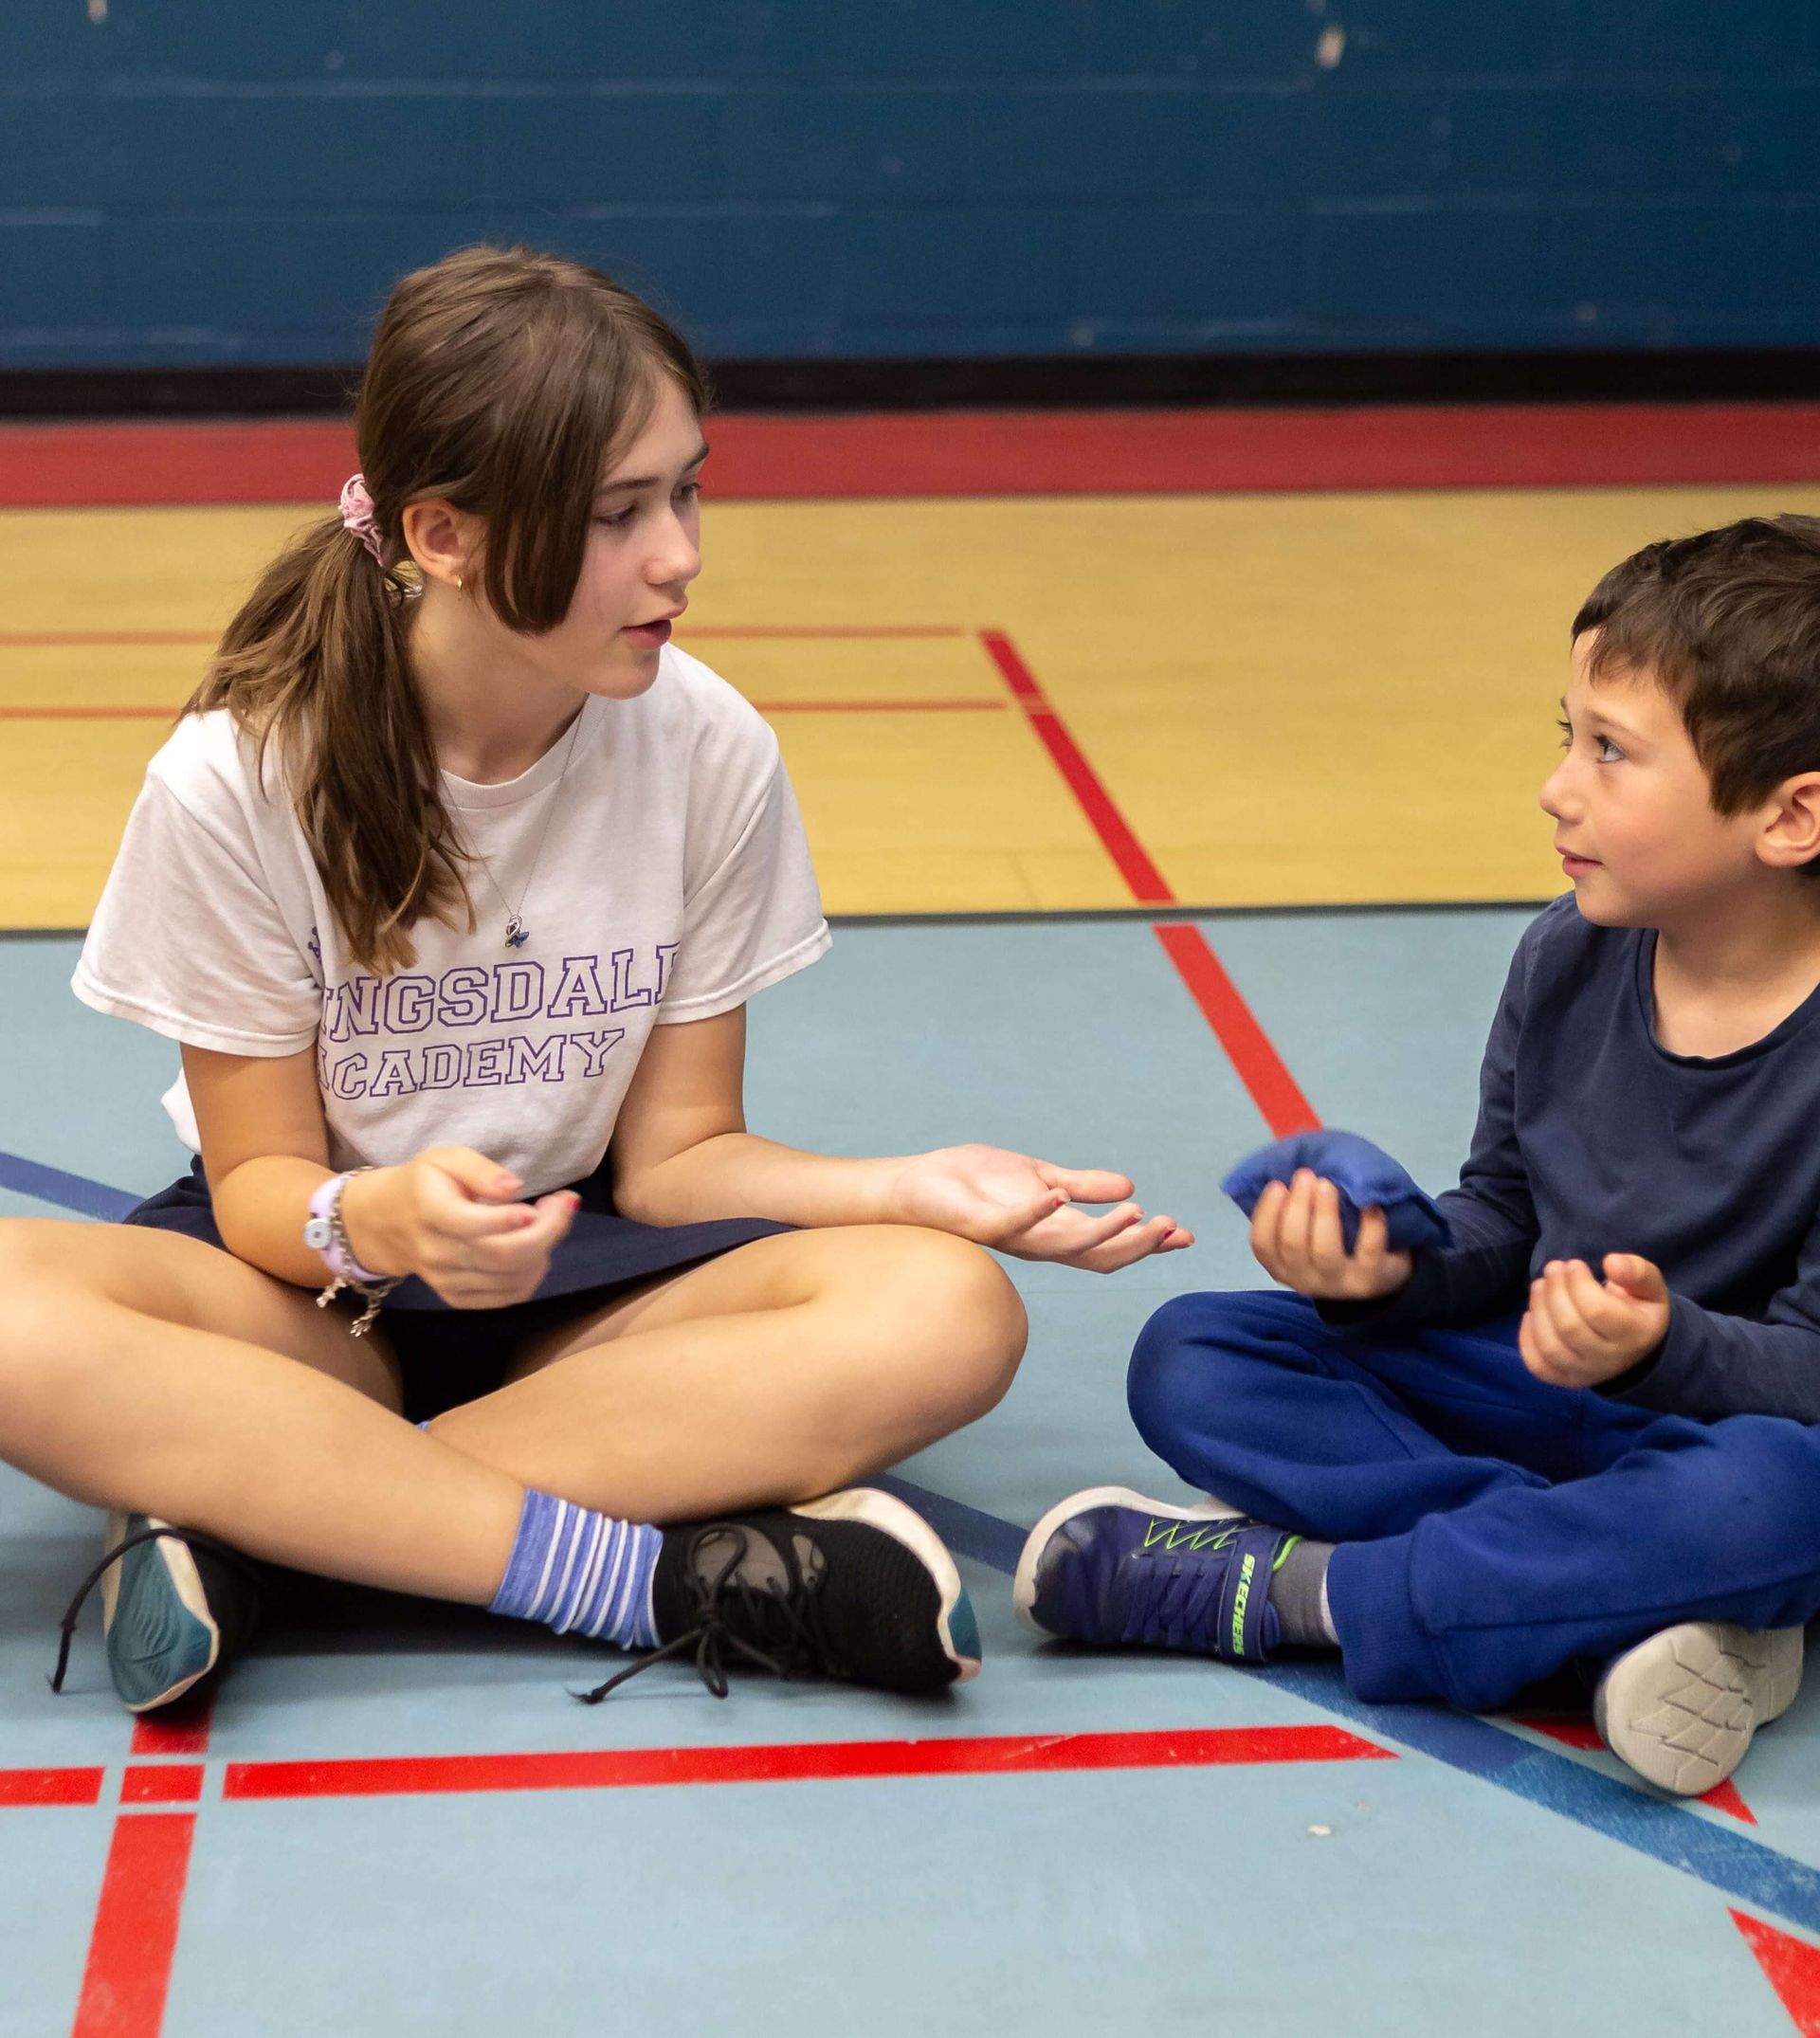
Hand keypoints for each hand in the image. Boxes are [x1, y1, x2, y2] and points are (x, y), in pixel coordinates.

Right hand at [340, 1146, 579, 1309]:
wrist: (385, 1224)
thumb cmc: (423, 1184)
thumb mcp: (444, 1159)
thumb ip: (479, 1169)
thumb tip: (514, 1187)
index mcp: (430, 1212)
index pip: (471, 1224)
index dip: (509, 1219)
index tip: (543, 1204)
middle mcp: (437, 1252)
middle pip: (502, 1256)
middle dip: (547, 1231)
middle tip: (564, 1204)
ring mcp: (446, 1281)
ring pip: (511, 1278)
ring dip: (545, 1250)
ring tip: (549, 1220)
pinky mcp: (457, 1298)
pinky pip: (508, 1295)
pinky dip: (533, 1274)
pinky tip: (536, 1248)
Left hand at [885, 1144, 1194, 1273]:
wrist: (917, 1185)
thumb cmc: (974, 1183)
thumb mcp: (1041, 1176)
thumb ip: (1082, 1185)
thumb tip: (1131, 1186)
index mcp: (1054, 1231)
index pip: (1109, 1246)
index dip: (1147, 1243)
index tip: (1185, 1235)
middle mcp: (1038, 1241)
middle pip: (1097, 1255)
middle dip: (1138, 1244)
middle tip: (1172, 1227)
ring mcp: (1012, 1235)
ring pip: (1065, 1244)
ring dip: (1103, 1231)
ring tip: (1137, 1211)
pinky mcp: (982, 1223)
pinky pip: (1013, 1222)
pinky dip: (1037, 1210)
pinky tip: (1059, 1192)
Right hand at [1250, 1169, 1412, 1300]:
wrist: (1378, 1273)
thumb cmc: (1334, 1244)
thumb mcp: (1306, 1235)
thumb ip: (1293, 1212)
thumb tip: (1287, 1175)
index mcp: (1281, 1266)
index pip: (1262, 1244)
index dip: (1267, 1213)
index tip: (1278, 1185)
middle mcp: (1304, 1280)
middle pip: (1292, 1244)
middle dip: (1297, 1206)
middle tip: (1306, 1175)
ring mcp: (1338, 1283)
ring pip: (1325, 1250)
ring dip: (1324, 1213)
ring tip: (1328, 1185)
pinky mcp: (1369, 1280)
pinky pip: (1368, 1251)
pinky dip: (1370, 1224)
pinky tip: (1370, 1203)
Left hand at [1519, 1253, 1669, 1387]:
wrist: (1637, 1346)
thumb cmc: (1639, 1308)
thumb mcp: (1650, 1286)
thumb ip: (1637, 1272)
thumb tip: (1611, 1262)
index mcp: (1635, 1335)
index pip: (1597, 1311)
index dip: (1578, 1284)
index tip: (1574, 1264)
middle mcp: (1610, 1360)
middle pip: (1569, 1327)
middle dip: (1555, 1291)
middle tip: (1553, 1268)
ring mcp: (1586, 1374)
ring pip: (1550, 1347)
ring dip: (1538, 1310)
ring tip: (1540, 1285)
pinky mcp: (1565, 1379)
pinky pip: (1538, 1366)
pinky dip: (1527, 1339)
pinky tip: (1531, 1314)